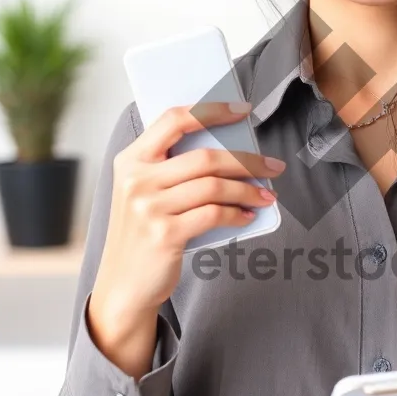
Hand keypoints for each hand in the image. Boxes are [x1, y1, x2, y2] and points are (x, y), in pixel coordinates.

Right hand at [91, 101, 283, 324]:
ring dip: (248, 190)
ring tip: (266, 195)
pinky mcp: (165, 234)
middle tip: (273, 166)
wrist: (123, 284)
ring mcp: (149, 208)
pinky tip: (248, 215)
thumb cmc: (143, 232)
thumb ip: (172, 168)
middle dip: (247, 160)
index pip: (173, 120)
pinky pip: (214, 214)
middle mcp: (136, 180)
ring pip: (214, 186)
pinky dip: (237, 214)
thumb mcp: (145, 192)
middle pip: (205, 157)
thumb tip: (230, 150)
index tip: (242, 111)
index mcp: (130, 160)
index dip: (212, 110)